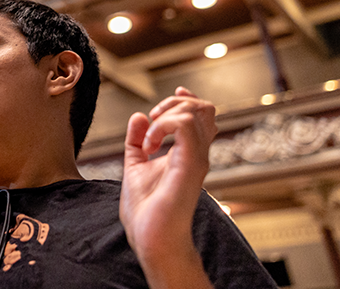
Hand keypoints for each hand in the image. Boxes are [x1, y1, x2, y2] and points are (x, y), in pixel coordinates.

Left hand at [120, 87, 216, 262]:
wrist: (151, 238)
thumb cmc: (146, 212)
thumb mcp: (135, 167)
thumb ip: (135, 142)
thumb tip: (138, 117)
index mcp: (187, 154)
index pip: (201, 116)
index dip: (185, 101)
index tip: (164, 102)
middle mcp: (197, 153)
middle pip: (204, 108)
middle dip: (173, 105)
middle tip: (150, 123)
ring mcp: (196, 158)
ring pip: (198, 112)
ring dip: (166, 114)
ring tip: (149, 139)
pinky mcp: (190, 163)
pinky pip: (185, 125)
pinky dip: (163, 125)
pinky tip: (149, 146)